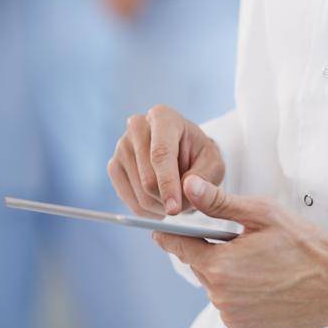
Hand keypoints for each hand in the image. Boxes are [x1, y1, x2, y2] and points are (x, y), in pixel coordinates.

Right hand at [108, 103, 224, 217]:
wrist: (184, 155)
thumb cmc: (200, 157)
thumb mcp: (214, 165)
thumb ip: (205, 177)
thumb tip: (187, 188)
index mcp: (163, 117)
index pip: (161, 154)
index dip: (167, 184)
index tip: (174, 209)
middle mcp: (137, 126)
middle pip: (147, 179)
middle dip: (169, 199)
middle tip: (186, 203)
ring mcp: (121, 146)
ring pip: (139, 193)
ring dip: (161, 206)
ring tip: (176, 198)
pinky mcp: (114, 166)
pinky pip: (128, 200)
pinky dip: (147, 210)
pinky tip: (160, 202)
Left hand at [152, 174, 327, 327]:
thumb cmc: (304, 245)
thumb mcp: (262, 214)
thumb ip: (220, 203)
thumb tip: (188, 187)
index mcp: (220, 266)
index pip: (180, 248)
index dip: (170, 236)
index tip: (160, 231)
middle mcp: (221, 297)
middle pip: (200, 268)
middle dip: (212, 253)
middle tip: (239, 241)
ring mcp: (232, 317)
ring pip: (216, 288)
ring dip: (227, 275)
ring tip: (258, 264)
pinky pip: (230, 308)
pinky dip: (240, 296)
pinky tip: (264, 285)